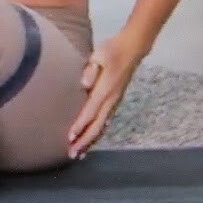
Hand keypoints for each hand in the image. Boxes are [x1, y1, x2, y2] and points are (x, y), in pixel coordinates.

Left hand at [67, 29, 143, 159]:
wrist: (132, 49)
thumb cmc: (112, 50)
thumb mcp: (99, 54)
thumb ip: (90, 69)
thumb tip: (84, 85)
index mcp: (105, 89)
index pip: (90, 111)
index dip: (80, 126)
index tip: (70, 138)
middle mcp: (111, 99)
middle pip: (97, 125)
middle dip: (84, 141)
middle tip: (72, 154)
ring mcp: (115, 101)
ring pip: (102, 126)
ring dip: (91, 140)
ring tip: (80, 152)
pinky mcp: (116, 101)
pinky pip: (106, 121)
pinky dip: (98, 132)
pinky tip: (93, 139)